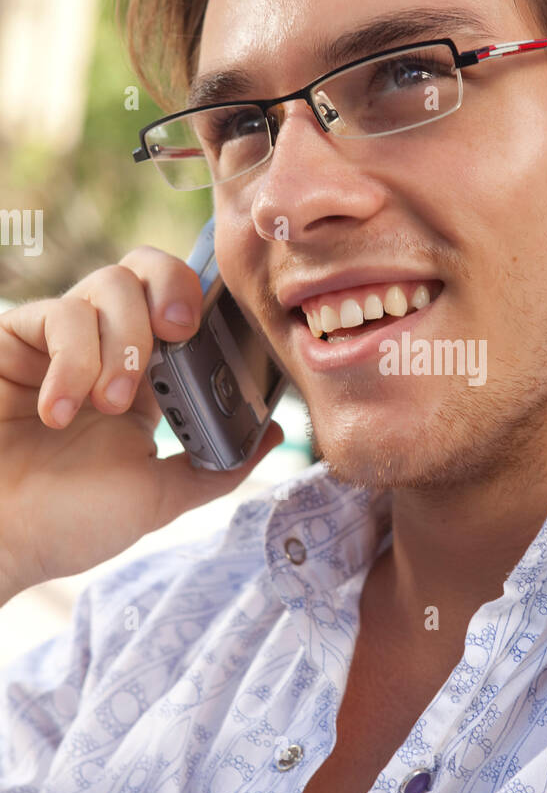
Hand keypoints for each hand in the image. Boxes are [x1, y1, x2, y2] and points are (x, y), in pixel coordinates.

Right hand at [0, 246, 282, 602]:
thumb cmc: (65, 524)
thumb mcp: (156, 497)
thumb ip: (215, 467)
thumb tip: (274, 433)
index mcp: (146, 381)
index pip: (184, 309)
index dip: (206, 303)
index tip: (218, 330)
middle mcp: (104, 348)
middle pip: (148, 268)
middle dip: (173, 289)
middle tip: (179, 333)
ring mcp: (58, 340)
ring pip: (110, 283)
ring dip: (124, 343)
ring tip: (108, 404)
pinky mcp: (14, 339)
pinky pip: (58, 314)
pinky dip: (73, 360)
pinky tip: (57, 412)